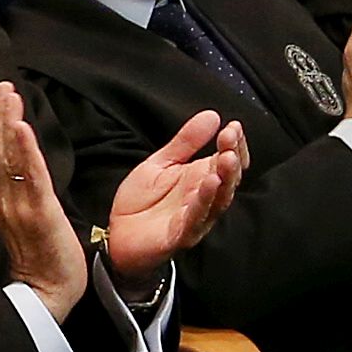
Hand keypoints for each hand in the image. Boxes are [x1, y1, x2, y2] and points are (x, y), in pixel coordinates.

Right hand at [0, 84, 90, 320]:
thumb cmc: (42, 260)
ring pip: (8, 158)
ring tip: (8, 96)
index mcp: (3, 203)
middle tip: (0, 87)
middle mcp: (5, 201)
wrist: (46, 296)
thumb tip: (25, 172)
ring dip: (7, 123)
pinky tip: (22, 127)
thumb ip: (22, 196)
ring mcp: (20, 207)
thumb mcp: (27, 222)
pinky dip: (26, 150)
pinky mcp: (40, 214)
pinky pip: (31, 176)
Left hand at [101, 109, 248, 279]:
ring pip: (218, 199)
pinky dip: (204, 202)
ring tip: (227, 158)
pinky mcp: (181, 234)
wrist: (117, 236)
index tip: (234, 126)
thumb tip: (212, 116)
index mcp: (200, 178)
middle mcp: (203, 198)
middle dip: (232, 156)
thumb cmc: (141, 202)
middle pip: (227, 178)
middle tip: (230, 138)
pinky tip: (209, 184)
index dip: (234, 144)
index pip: (227, 159)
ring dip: (225, 179)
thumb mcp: (160, 162)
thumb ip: (185, 141)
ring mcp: (195, 217)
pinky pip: (196, 218)